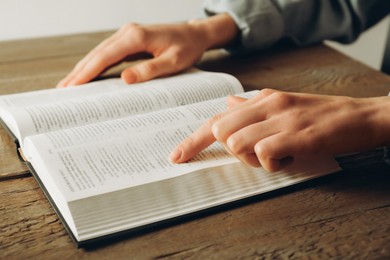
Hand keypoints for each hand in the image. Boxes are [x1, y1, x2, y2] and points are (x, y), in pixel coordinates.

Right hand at [57, 14, 237, 86]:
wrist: (195, 34)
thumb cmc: (187, 48)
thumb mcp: (174, 62)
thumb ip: (151, 70)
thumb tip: (125, 80)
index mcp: (136, 37)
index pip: (105, 56)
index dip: (87, 72)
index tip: (73, 86)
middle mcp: (128, 32)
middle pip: (97, 53)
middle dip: (79, 71)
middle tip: (63, 89)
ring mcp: (127, 34)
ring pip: (100, 52)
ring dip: (84, 67)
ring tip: (70, 84)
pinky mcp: (130, 39)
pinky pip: (108, 52)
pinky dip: (96, 64)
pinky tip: (89, 74)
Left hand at [170, 89, 389, 171]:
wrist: (362, 116)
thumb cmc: (321, 116)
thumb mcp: (284, 105)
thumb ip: (253, 107)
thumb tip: (228, 105)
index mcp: (263, 99)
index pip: (217, 119)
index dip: (193, 140)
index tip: (178, 156)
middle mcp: (268, 105)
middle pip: (221, 131)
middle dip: (232, 150)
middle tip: (259, 152)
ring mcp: (282, 119)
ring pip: (239, 144)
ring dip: (254, 158)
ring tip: (280, 154)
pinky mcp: (297, 135)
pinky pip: (265, 154)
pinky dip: (274, 163)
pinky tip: (292, 157)